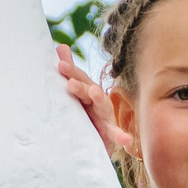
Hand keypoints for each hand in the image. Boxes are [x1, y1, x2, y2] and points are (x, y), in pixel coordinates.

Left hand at [57, 44, 133, 158]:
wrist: (93, 142)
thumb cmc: (84, 113)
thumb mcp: (76, 93)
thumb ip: (70, 71)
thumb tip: (61, 46)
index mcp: (86, 91)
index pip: (79, 78)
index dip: (70, 71)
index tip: (60, 64)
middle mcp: (97, 101)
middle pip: (89, 90)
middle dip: (81, 86)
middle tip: (70, 82)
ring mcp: (105, 117)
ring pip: (103, 107)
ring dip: (99, 100)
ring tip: (94, 93)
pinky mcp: (110, 134)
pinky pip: (116, 135)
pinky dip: (121, 136)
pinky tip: (126, 139)